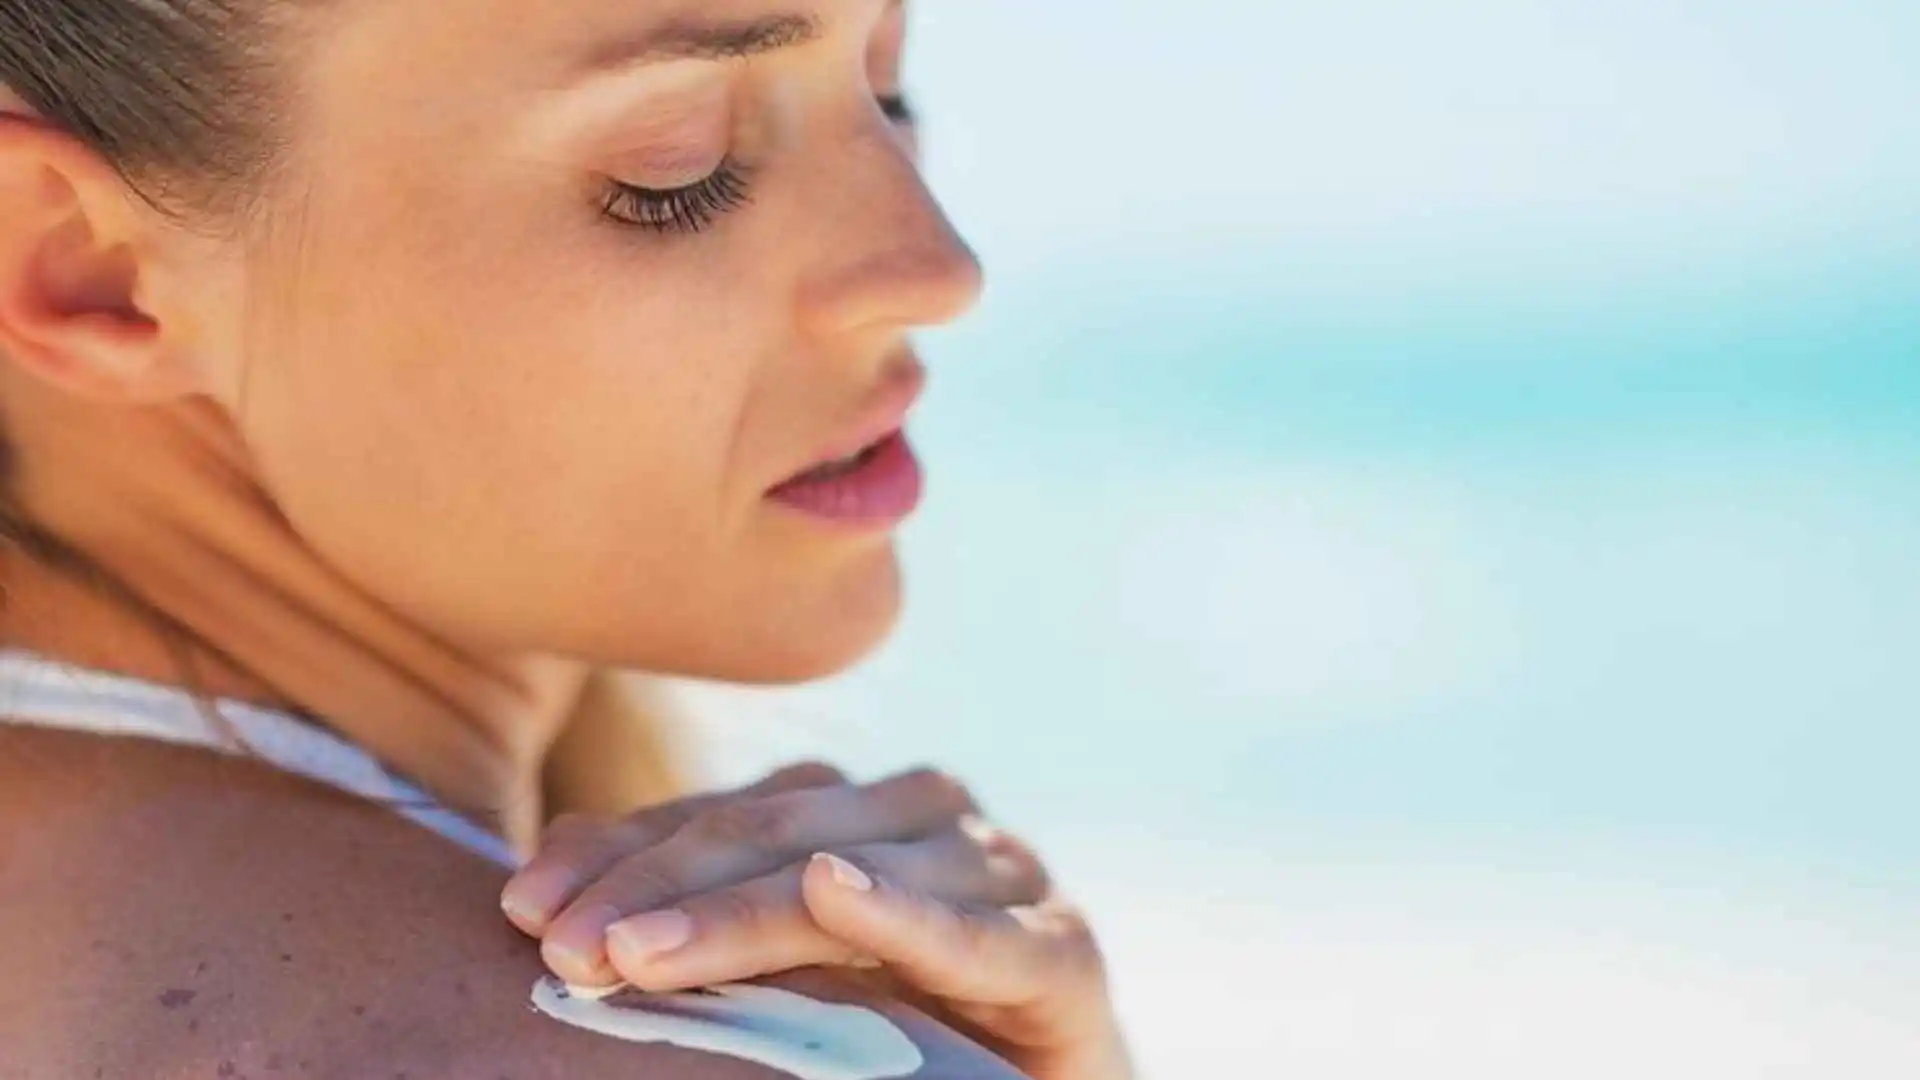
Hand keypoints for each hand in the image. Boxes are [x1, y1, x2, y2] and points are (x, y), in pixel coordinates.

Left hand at [501, 762, 1135, 1079]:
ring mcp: (997, 872)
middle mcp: (922, 817)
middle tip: (560, 947)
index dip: (616, 850)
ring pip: (848, 874)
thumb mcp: (788, 966)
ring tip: (640, 950)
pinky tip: (836, 893)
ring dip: (737, 913)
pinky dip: (905, 914)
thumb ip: (699, 909)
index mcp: (854, 807)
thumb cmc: (912, 1023)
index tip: (521, 903)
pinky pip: (976, 935)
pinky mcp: (1061, 950)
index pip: (714, 813)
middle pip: (767, 832)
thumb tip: (553, 870)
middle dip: (652, 886)